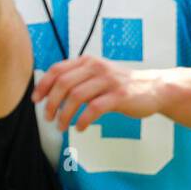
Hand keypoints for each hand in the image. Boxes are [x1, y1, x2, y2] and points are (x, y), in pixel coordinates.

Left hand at [32, 56, 163, 132]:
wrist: (154, 88)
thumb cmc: (120, 85)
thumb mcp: (96, 76)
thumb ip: (76, 80)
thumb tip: (48, 93)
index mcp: (87, 61)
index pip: (57, 70)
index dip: (43, 85)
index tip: (36, 100)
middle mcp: (96, 67)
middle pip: (63, 84)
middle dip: (51, 103)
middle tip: (48, 118)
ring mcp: (109, 80)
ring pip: (76, 96)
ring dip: (64, 114)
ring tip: (61, 126)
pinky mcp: (120, 95)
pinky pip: (94, 108)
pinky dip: (83, 120)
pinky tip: (80, 128)